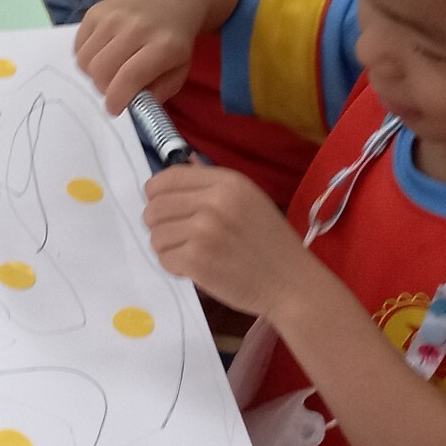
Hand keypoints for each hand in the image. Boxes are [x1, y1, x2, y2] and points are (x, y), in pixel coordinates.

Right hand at [72, 0, 196, 112]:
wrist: (167, 4)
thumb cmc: (173, 44)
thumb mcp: (178, 73)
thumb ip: (156, 93)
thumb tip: (131, 105)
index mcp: (163, 45)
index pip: (130, 77)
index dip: (117, 99)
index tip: (115, 108)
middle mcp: (136, 27)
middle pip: (101, 70)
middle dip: (103, 88)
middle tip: (113, 89)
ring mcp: (112, 16)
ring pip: (85, 60)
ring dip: (93, 74)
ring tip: (109, 70)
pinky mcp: (95, 11)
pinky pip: (78, 46)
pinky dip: (87, 58)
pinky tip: (103, 54)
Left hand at [141, 164, 326, 317]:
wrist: (292, 284)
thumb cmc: (270, 243)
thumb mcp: (249, 200)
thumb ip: (214, 183)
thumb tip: (186, 161)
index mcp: (227, 182)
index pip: (167, 178)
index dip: (157, 194)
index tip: (166, 207)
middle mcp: (213, 202)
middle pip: (154, 207)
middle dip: (161, 224)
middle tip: (181, 237)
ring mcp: (203, 231)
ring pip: (155, 234)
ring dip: (168, 247)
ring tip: (193, 253)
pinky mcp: (197, 260)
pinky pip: (163, 258)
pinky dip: (175, 267)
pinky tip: (197, 268)